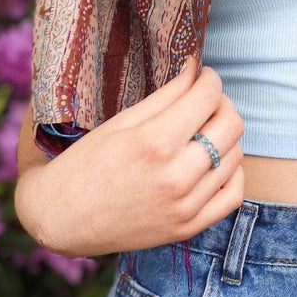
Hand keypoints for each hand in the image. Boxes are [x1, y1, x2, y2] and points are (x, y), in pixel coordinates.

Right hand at [24, 57, 245, 257]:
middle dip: (222, 102)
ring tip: (204, 130)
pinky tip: (214, 163)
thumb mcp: (122, 121)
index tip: (203, 75)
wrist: (60, 219)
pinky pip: (233, 195)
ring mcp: (183, 206)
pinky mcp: (187, 228)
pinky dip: (232, 174)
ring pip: (235, 155)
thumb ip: (167, 95)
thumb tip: (196, 67)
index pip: (208, 97)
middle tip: (204, 100)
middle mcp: (174, 177)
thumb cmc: (85, 163)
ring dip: (226, 136)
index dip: (210, 79)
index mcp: (154, 143)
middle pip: (231, 124)